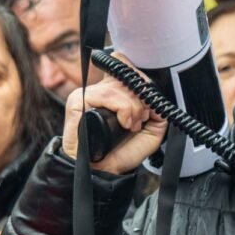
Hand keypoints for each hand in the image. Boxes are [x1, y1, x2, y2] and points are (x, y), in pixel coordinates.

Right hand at [60, 57, 166, 175]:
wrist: (103, 172)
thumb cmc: (120, 153)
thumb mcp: (150, 130)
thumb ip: (157, 110)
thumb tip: (155, 95)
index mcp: (113, 92)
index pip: (122, 63)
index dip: (138, 77)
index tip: (147, 98)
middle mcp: (99, 90)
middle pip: (125, 74)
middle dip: (141, 97)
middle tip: (141, 117)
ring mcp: (87, 95)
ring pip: (119, 87)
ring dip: (133, 108)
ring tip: (130, 125)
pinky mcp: (77, 101)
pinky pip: (107, 95)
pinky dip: (122, 109)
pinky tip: (122, 124)